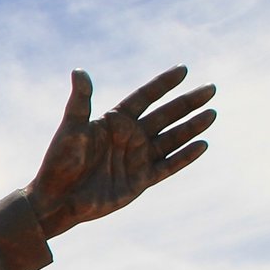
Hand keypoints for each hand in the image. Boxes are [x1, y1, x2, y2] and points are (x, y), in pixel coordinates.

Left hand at [26, 67, 214, 237]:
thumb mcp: (70, 129)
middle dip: (187, 102)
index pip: (144, 97)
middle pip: (165, 115)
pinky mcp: (140, 180)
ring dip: (191, 127)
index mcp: (115, 121)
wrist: (57, 199)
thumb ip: (80, 102)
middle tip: (210, 88)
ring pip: (171, 139)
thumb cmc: (59, 162)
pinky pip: (168, 166)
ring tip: (212, 114)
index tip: (183, 69)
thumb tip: (78, 71)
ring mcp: (136, 158)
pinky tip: (202, 145)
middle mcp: (129, 137)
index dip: (163, 84)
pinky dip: (184, 156)